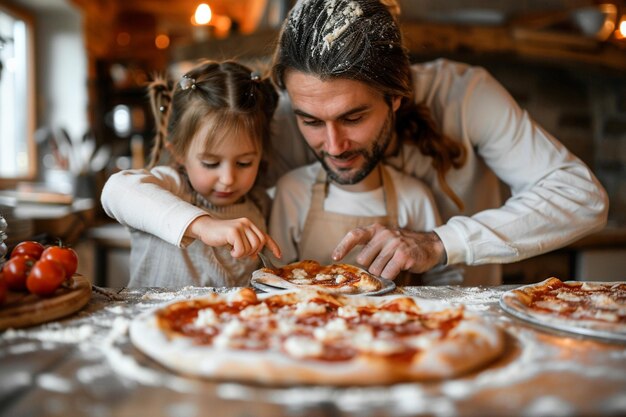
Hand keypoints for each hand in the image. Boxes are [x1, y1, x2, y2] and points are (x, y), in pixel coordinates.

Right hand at [186, 215, 280, 258]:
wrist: (205, 228)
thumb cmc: (221, 236)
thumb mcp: (237, 240)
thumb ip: (247, 245)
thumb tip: (255, 256)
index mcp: (249, 225)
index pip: (265, 236)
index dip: (273, 246)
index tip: (279, 256)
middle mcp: (247, 223)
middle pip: (259, 244)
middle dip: (252, 252)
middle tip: (240, 252)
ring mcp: (241, 226)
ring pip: (250, 248)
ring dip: (242, 254)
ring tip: (233, 250)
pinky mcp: (234, 231)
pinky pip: (241, 250)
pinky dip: (236, 254)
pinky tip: (230, 249)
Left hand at [331, 223, 445, 279]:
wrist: (431, 245)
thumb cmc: (403, 246)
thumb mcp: (386, 240)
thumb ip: (371, 248)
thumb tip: (354, 268)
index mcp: (376, 229)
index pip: (355, 235)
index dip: (343, 246)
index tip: (335, 257)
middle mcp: (384, 234)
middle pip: (363, 260)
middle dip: (371, 266)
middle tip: (384, 263)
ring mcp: (395, 244)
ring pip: (375, 269)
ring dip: (383, 273)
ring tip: (394, 265)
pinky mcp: (404, 256)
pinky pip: (388, 274)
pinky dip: (391, 277)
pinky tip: (399, 269)